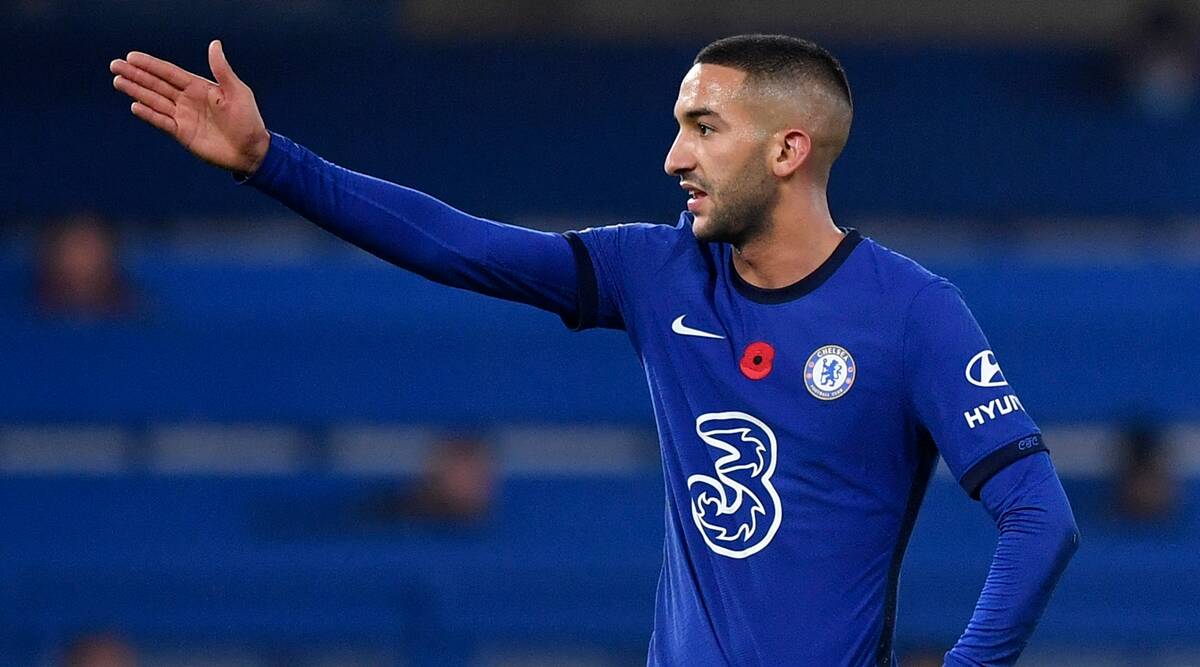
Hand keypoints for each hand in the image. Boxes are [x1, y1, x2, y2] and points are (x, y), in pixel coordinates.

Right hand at [110, 40, 270, 174]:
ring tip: (118, 81)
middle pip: (157, 85)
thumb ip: (222, 70)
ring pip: (155, 101)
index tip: (131, 56)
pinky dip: (149, 114)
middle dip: (136, 75)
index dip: (151, 65)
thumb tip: (214, 44)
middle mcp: (188, 100)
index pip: (169, 73)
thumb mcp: (237, 92)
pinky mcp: (182, 134)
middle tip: (115, 65)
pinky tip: (135, 106)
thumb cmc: (248, 120)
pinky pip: (162, 122)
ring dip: (136, 91)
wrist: (251, 151)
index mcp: (200, 87)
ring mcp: (184, 117)